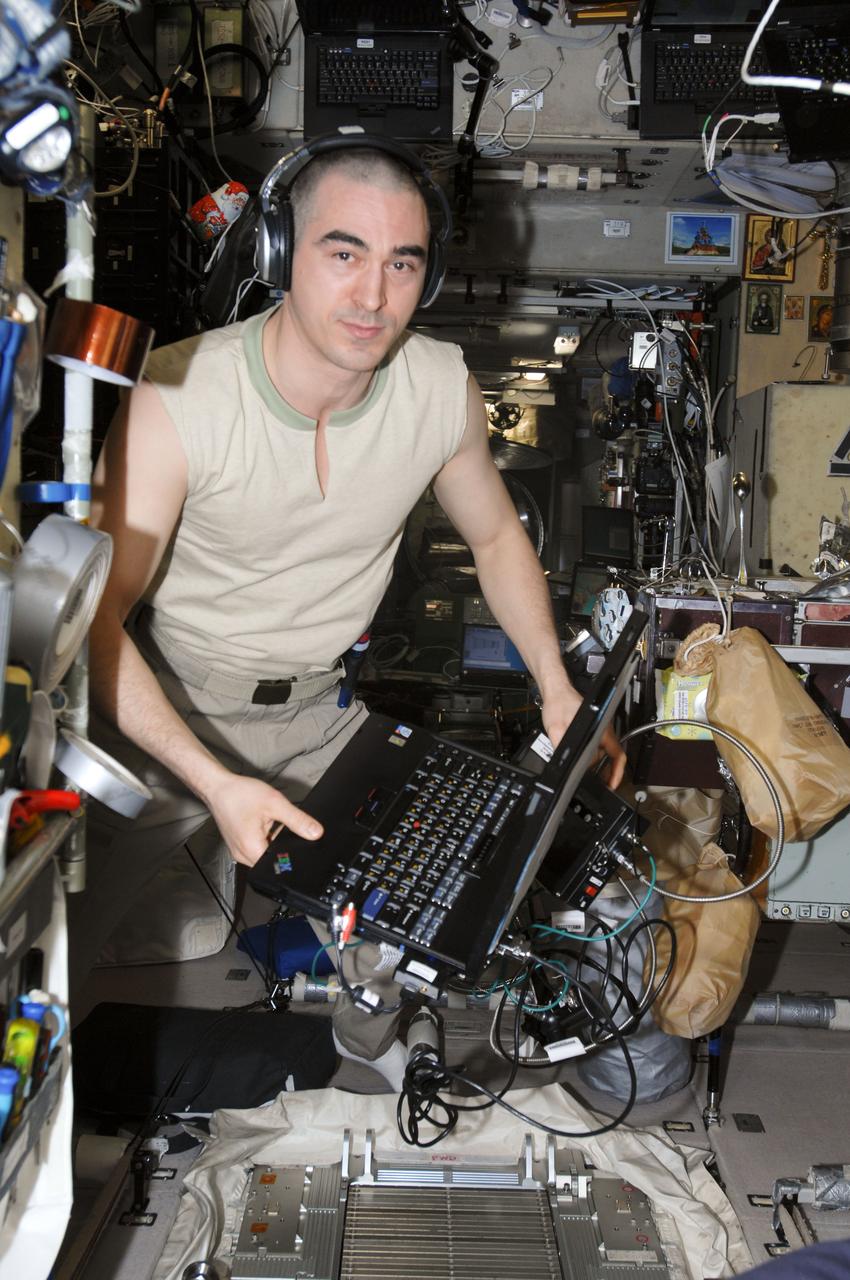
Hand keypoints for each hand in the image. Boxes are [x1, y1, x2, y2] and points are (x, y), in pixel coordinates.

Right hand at [207, 773, 322, 866]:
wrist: (218, 787)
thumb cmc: (240, 794)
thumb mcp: (275, 804)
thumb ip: (297, 820)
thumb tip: (316, 833)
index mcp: (252, 849)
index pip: (280, 864)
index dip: (293, 855)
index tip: (296, 840)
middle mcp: (243, 855)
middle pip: (272, 861)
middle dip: (283, 846)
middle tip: (280, 825)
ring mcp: (239, 852)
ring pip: (265, 855)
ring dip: (273, 841)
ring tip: (269, 822)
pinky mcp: (238, 846)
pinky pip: (257, 849)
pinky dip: (264, 838)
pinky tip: (263, 823)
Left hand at [541, 687, 626, 790]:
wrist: (555, 690)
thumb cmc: (559, 703)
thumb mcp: (557, 729)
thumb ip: (563, 748)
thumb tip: (567, 765)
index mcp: (602, 730)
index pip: (617, 755)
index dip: (617, 772)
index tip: (613, 784)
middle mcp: (603, 729)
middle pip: (608, 756)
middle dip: (603, 772)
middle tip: (596, 786)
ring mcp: (598, 728)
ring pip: (600, 752)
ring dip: (594, 764)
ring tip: (585, 777)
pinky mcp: (591, 727)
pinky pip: (593, 746)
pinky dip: (588, 756)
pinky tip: (579, 761)